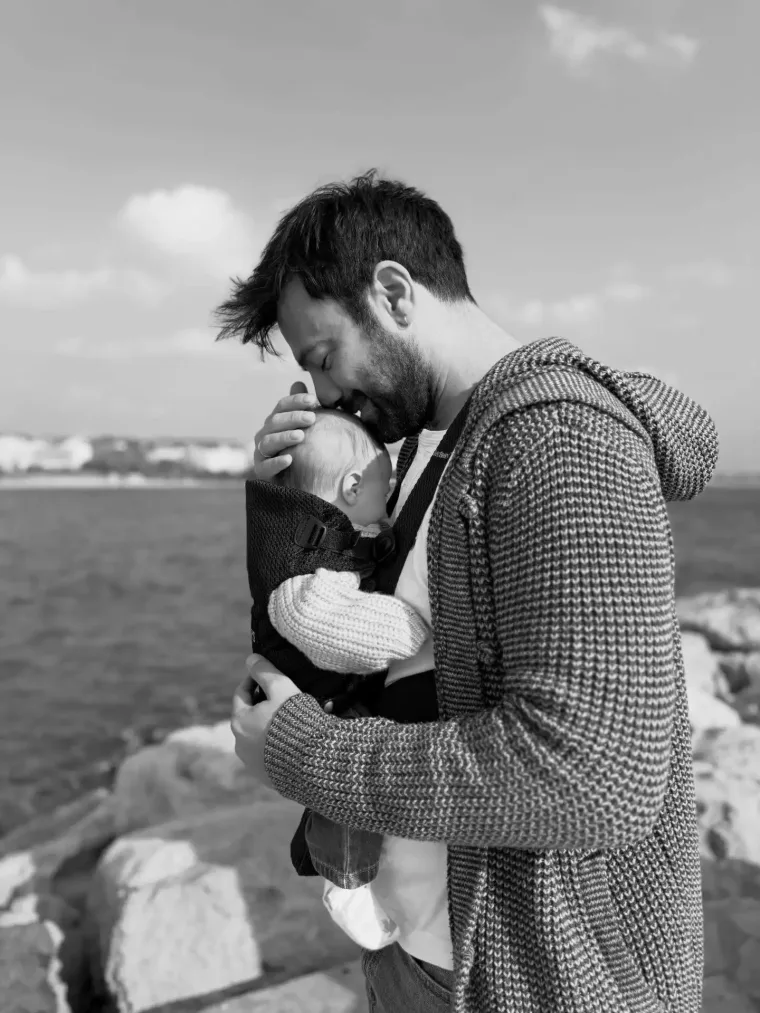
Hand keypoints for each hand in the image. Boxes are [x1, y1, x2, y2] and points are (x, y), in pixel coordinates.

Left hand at [231, 654, 301, 784]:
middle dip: (264, 704)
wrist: (311, 762)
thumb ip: (265, 672)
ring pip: (259, 738)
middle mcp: (240, 745)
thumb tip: (251, 659)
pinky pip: (270, 756)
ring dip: (270, 727)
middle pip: (249, 716)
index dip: (254, 679)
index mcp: (239, 721)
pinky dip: (278, 746)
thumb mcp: (281, 688)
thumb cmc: (294, 721)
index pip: (242, 693)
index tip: (265, 672)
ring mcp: (252, 764)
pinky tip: (294, 740)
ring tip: (291, 718)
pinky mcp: (267, 778)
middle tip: (282, 695)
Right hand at [253, 382, 320, 480]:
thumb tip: (299, 382)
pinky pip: (265, 467)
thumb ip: (303, 407)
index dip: (296, 401)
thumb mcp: (307, 427)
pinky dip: (276, 462)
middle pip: (274, 422)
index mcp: (276, 421)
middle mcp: (265, 434)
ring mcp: (261, 453)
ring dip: (284, 438)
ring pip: (268, 442)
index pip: (282, 406)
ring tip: (300, 436)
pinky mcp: (262, 471)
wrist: (299, 479)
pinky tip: (290, 459)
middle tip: (311, 418)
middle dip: (293, 418)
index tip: (313, 400)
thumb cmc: (304, 448)